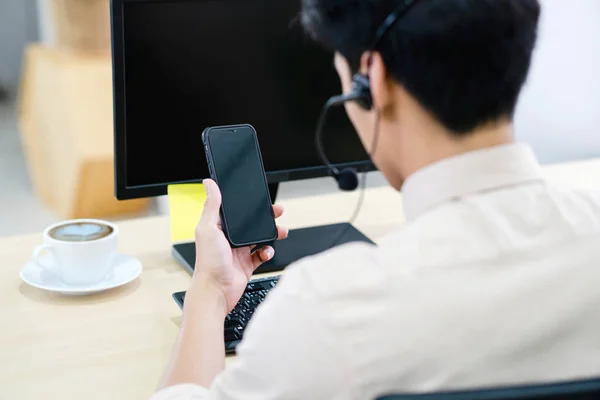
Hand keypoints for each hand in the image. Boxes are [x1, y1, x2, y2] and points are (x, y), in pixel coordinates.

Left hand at [190, 179, 288, 313]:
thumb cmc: (208, 262)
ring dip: (271, 234)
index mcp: (218, 228)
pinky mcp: (247, 264)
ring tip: (280, 231)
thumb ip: (212, 206)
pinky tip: (266, 251)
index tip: (259, 198)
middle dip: (264, 218)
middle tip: (277, 212)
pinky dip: (267, 252)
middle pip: (250, 223)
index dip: (247, 204)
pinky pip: (262, 254)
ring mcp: (238, 252)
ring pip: (259, 237)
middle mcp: (228, 238)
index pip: (235, 211)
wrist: (217, 291)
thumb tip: (209, 184)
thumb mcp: (208, 228)